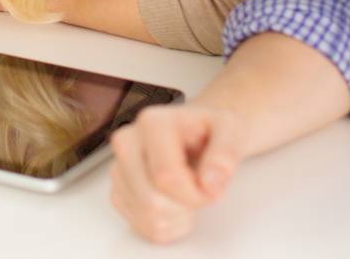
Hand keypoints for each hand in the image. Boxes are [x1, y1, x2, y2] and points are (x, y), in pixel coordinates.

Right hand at [109, 104, 243, 244]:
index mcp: (152, 123)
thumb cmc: (209, 131)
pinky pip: (140, 226)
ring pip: (145, 217)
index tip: (211, 189)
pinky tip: (175, 205)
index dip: (195, 195)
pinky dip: (165, 225)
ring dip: (176, 218)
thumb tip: (210, 183)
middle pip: (151, 202)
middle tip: (199, 191)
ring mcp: (119, 168)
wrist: (197, 132)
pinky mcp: (119, 190)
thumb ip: (225, 154)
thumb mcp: (231, 131)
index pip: (165, 177)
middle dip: (184, 208)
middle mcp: (127, 142)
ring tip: (187, 197)